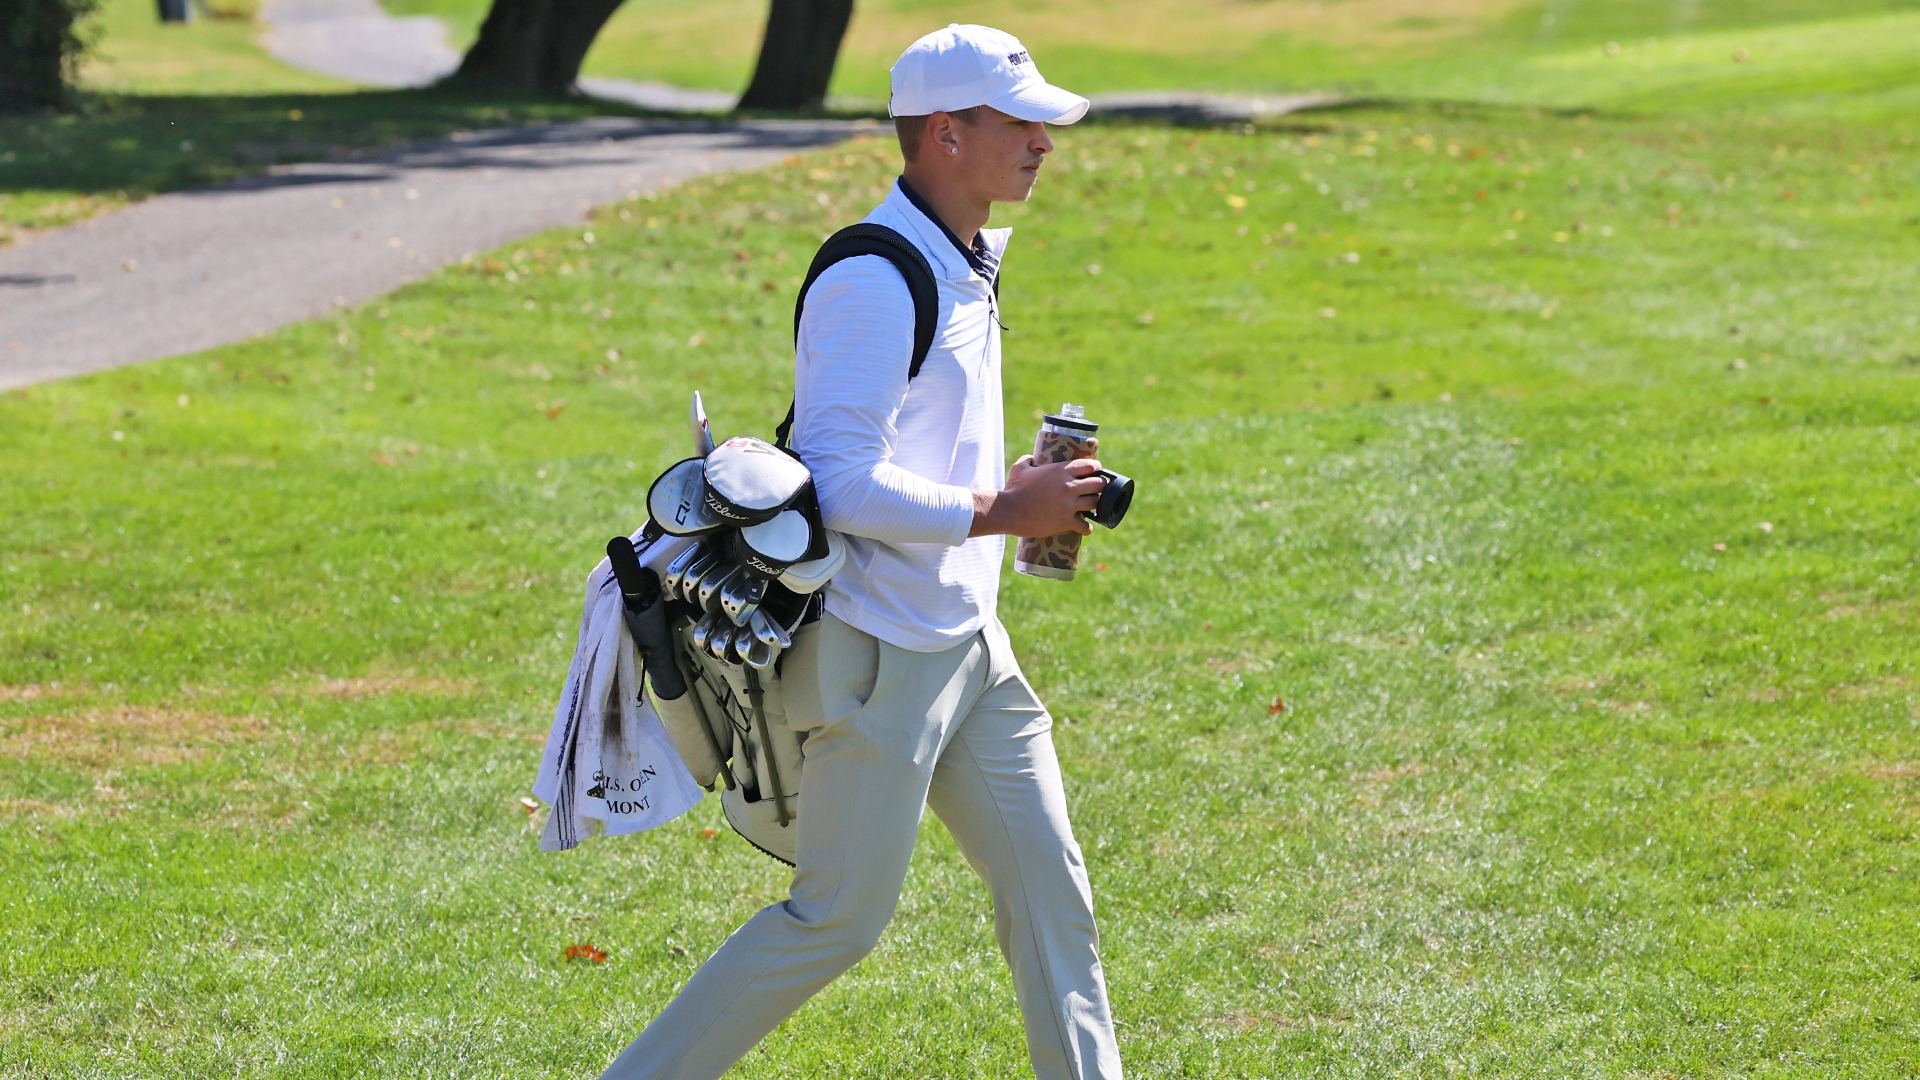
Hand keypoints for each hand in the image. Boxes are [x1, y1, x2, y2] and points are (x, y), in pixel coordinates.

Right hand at [970, 454, 1107, 537]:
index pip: (1089, 465)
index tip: (1096, 471)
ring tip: (1089, 507)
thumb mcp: (1019, 468)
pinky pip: (1086, 526)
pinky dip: (1087, 527)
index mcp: (1060, 470)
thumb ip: (1028, 460)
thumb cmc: (1013, 489)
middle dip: (1099, 486)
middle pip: (1098, 484)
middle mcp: (1068, 486)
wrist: (1008, 511)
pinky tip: (1084, 527)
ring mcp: (1069, 505)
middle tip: (1095, 490)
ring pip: (1095, 503)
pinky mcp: (1066, 521)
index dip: (1095, 468)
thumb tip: (1032, 459)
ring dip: (1094, 505)